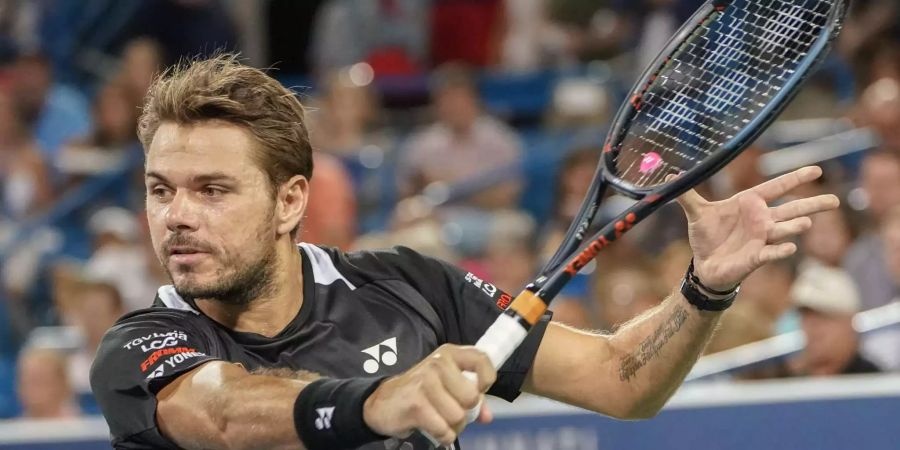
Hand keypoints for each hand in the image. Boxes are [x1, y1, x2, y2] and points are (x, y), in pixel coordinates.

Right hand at [362, 344, 495, 445]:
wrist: (382, 402)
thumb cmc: (420, 392)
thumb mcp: (445, 385)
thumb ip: (469, 398)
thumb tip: (487, 417)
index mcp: (448, 354)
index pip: (480, 359)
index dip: (486, 379)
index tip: (480, 391)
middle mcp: (438, 364)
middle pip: (472, 398)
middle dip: (465, 412)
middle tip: (451, 411)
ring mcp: (426, 383)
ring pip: (458, 417)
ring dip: (453, 426)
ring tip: (439, 419)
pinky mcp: (416, 404)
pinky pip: (444, 430)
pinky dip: (442, 435)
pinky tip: (432, 427)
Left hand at [676, 166, 838, 290]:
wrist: (704, 265)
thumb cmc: (707, 237)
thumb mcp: (696, 212)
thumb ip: (686, 194)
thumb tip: (671, 175)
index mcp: (750, 204)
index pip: (776, 187)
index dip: (795, 179)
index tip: (816, 169)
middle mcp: (762, 220)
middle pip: (792, 209)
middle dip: (813, 204)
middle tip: (835, 200)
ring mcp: (762, 239)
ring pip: (784, 230)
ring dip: (795, 226)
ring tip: (807, 222)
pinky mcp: (756, 257)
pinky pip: (771, 253)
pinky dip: (780, 250)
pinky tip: (790, 247)